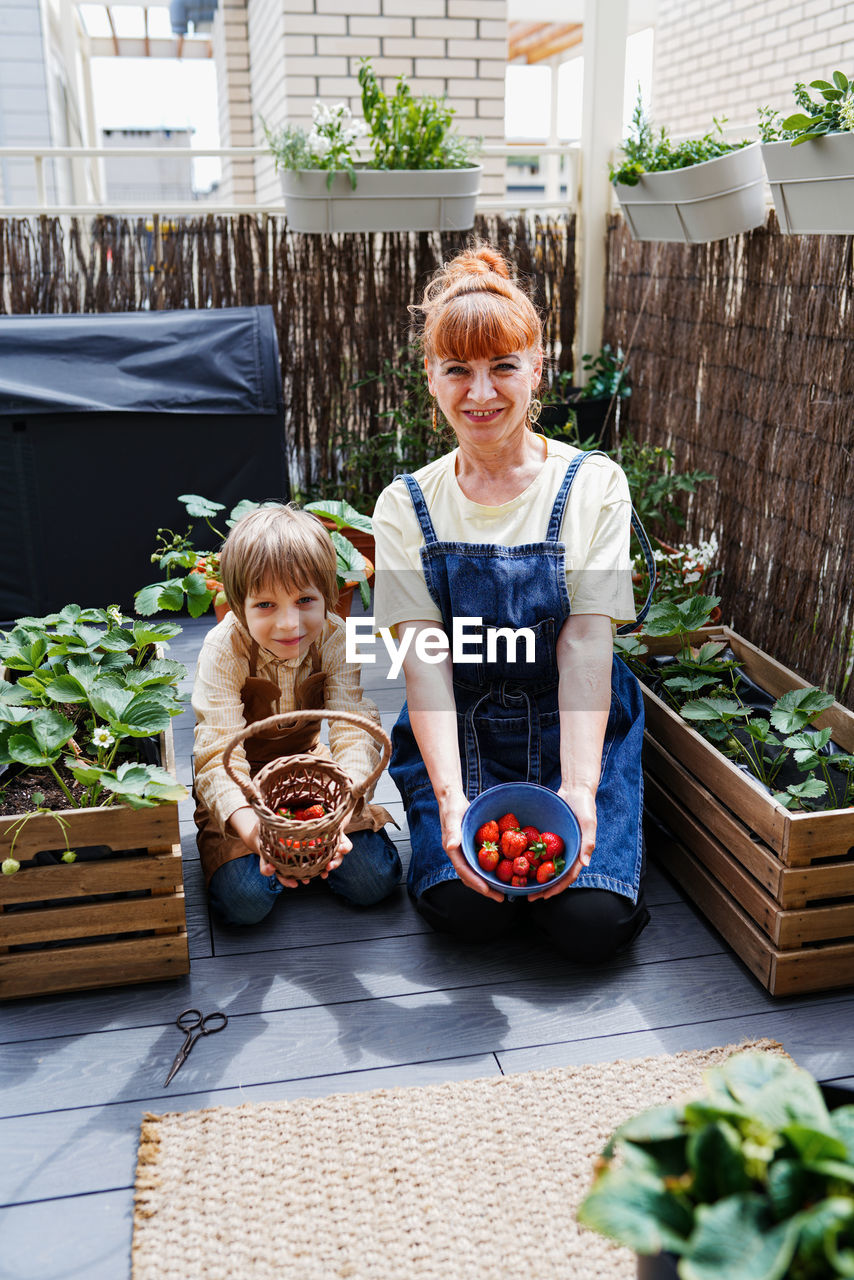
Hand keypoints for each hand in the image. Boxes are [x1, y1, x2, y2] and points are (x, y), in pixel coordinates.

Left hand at [316, 811, 353, 878]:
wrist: (318, 823)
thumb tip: (343, 806)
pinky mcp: (317, 857)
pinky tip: (309, 877)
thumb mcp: (331, 819)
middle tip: (329, 866)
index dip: (344, 848)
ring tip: (323, 874)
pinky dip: (315, 872)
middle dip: (335, 863)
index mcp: (339, 839)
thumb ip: (333, 816)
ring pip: (329, 864)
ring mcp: (327, 854)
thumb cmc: (325, 821)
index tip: (342, 849)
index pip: (346, 845)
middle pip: (338, 858)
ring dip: (326, 870)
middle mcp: (335, 848)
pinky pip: (317, 867)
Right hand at [438, 790, 505, 902]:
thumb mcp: (453, 817)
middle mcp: (459, 854)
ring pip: (477, 872)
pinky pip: (482, 863)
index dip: (475, 881)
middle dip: (485, 888)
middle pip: (471, 876)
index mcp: (453, 850)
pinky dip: (491, 870)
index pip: (463, 870)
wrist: (452, 799)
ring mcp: (466, 853)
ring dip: (489, 882)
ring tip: (504, 892)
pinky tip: (504, 873)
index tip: (487, 890)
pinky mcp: (473, 848)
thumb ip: (452, 831)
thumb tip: (451, 846)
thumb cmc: (452, 807)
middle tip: (501, 897)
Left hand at [527, 784, 596, 901]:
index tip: (544, 897)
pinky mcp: (548, 837)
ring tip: (521, 885)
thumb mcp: (589, 823)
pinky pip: (538, 850)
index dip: (556, 888)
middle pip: (554, 875)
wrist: (576, 789)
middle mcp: (566, 852)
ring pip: (544, 865)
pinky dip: (530, 858)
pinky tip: (517, 862)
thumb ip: (588, 842)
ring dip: (534, 876)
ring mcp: (556, 846)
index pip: (567, 877)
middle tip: (528, 897)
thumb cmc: (585, 806)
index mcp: (578, 854)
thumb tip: (584, 864)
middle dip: (542, 888)